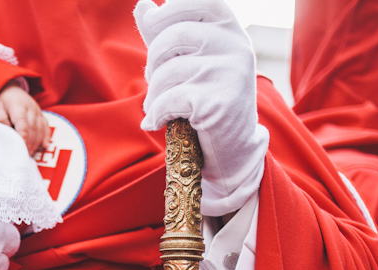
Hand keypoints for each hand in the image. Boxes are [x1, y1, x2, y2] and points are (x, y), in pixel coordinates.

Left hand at [0, 81, 48, 155]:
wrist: (14, 90)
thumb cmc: (4, 102)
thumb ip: (0, 119)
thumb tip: (8, 131)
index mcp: (18, 106)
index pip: (23, 122)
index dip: (23, 135)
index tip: (22, 146)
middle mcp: (30, 108)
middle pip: (32, 128)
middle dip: (30, 142)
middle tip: (25, 154)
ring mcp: (38, 111)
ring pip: (40, 129)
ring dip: (37, 142)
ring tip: (31, 152)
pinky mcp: (41, 115)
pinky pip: (46, 126)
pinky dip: (46, 137)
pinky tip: (45, 145)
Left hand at [134, 0, 268, 215]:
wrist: (230, 147)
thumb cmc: (205, 97)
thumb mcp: (187, 59)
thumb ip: (165, 32)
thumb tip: (142, 5)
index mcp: (229, 27)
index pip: (193, 2)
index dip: (166, 15)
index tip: (155, 34)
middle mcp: (236, 45)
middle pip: (174, 36)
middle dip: (153, 62)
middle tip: (154, 81)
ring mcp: (230, 72)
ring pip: (168, 72)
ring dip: (152, 94)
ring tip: (157, 107)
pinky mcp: (219, 102)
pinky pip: (169, 100)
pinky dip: (155, 114)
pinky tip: (157, 122)